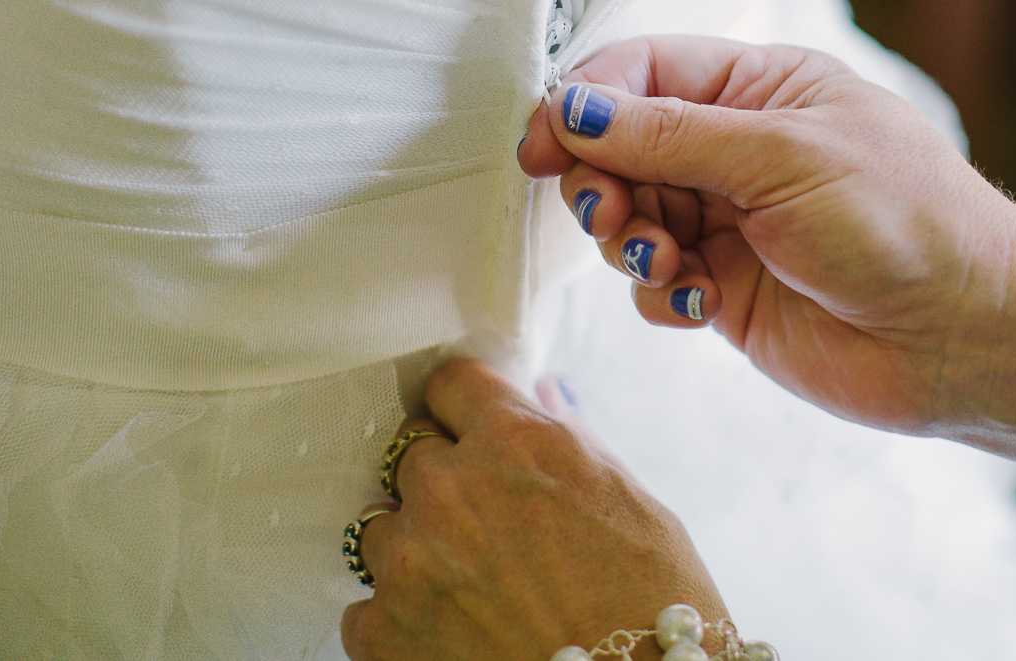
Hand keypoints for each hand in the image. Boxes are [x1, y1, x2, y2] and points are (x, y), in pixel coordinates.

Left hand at [341, 359, 724, 660]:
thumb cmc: (651, 608)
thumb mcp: (631, 502)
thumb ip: (572, 440)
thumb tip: (544, 398)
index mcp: (515, 442)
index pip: (449, 384)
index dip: (462, 408)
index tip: (467, 426)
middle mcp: (452, 490)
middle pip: (411, 453)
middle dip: (443, 478)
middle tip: (483, 521)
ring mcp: (410, 562)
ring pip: (379, 526)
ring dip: (413, 546)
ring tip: (467, 584)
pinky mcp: (384, 631)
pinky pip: (363, 606)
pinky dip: (397, 618)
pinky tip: (449, 629)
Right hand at [517, 36, 1015, 441]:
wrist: (969, 337)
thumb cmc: (905, 222)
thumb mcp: (782, 157)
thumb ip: (669, 135)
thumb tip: (571, 107)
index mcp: (762, 87)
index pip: (643, 70)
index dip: (584, 101)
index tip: (542, 144)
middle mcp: (741, 148)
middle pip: (622, 144)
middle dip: (601, 179)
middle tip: (607, 215)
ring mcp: (733, 220)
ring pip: (630, 215)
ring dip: (628, 240)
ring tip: (667, 264)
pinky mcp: (729, 289)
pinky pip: (656, 281)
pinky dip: (660, 292)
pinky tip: (699, 303)